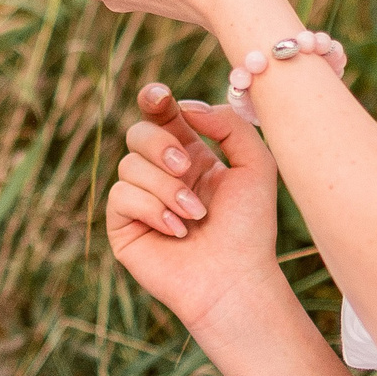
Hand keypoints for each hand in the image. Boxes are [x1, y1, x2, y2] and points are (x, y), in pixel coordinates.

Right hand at [106, 83, 287, 338]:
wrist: (235, 278)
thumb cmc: (250, 227)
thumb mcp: (255, 164)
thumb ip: (228, 124)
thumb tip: (184, 107)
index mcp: (190, 154)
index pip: (162, 116)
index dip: (155, 100)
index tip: (160, 97)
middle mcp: (160, 173)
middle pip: (138, 132)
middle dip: (162, 145)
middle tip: (188, 168)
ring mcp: (139, 199)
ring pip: (130, 164)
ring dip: (167, 188)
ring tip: (195, 216)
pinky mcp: (123, 225)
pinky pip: (121, 195)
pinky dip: (151, 209)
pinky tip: (176, 231)